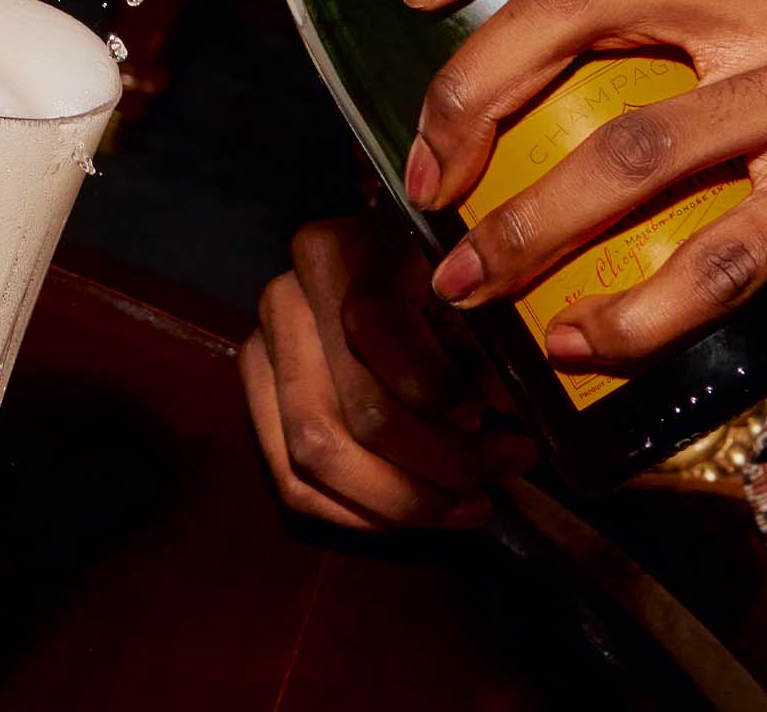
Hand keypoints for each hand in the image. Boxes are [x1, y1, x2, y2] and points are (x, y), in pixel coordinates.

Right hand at [240, 214, 535, 528]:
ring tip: (469, 502)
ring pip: (315, 456)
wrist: (371, 270)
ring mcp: (260, 348)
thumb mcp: (463, 285)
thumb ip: (483, 337)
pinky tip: (418, 511)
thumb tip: (504, 403)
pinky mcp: (255, 399)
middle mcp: (285, 296)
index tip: (512, 421)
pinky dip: (361, 514)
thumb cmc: (434, 279)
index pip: (375, 326)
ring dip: (403, 501)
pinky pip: (292, 482)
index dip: (444, 389)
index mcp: (335, 251)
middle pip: (355, 410)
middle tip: (500, 472)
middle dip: (442, 464)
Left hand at [399, 0, 766, 364]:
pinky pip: (721, 255)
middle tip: (424, 179)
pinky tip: (580, 341)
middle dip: (469, 97)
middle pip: (576, 4)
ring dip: (527, 230)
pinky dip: (635, 312)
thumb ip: (659, 19)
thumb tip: (487, 90)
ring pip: (632, 148)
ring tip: (468, 283)